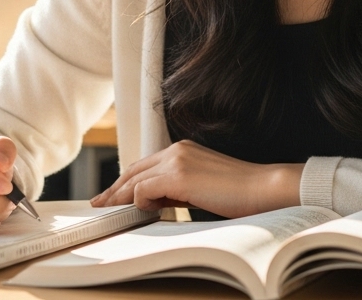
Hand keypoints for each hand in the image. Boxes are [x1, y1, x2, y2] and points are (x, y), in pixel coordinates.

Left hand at [91, 140, 302, 217]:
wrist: (262, 188)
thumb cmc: (239, 192)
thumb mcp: (201, 186)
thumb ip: (177, 187)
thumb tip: (153, 201)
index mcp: (183, 149)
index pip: (145, 165)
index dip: (125, 181)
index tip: (112, 196)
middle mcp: (177, 149)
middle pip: (133, 169)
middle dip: (114, 189)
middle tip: (99, 204)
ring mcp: (177, 160)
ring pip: (134, 180)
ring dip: (121, 198)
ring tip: (109, 212)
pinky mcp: (178, 175)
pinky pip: (144, 190)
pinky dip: (140, 203)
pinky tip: (146, 212)